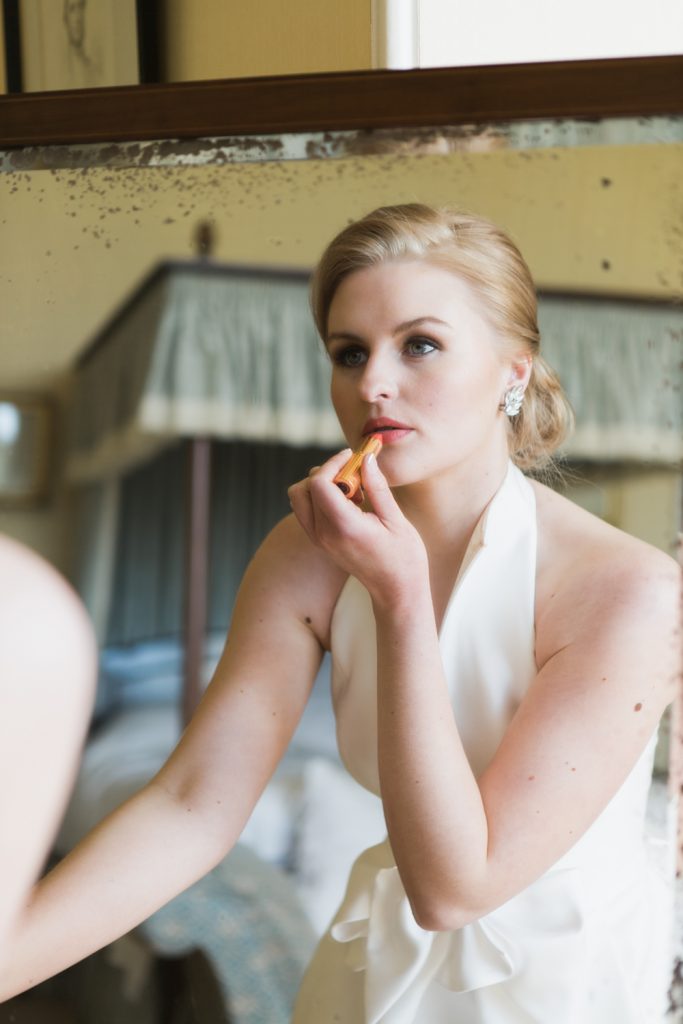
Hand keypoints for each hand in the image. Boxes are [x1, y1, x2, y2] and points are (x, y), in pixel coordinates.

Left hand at [288, 449, 427, 605]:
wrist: (396, 590)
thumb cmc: (403, 556)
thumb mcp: (395, 519)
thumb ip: (377, 487)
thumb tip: (366, 458)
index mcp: (344, 527)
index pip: (318, 483)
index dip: (333, 463)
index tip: (354, 457)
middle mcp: (324, 534)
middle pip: (304, 488)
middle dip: (326, 472)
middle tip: (355, 474)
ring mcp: (319, 540)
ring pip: (299, 498)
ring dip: (320, 485)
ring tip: (352, 491)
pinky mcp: (319, 542)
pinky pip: (306, 510)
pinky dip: (320, 497)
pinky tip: (348, 502)